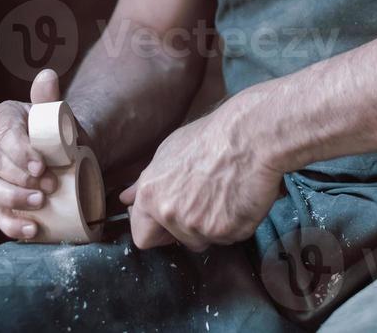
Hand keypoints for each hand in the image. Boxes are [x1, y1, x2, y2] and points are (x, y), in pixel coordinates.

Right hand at [0, 69, 63, 239]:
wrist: (60, 155)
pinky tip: (31, 230)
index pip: (4, 137)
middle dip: (20, 179)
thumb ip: (49, 97)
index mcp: (1, 120)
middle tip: (50, 187)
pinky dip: (11, 225)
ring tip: (40, 207)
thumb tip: (47, 76)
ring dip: (13, 201)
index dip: (20, 154)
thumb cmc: (56, 133)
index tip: (41, 167)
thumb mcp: (56, 115)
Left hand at [120, 93, 282, 251]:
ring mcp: (199, 226)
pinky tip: (239, 197)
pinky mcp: (227, 232)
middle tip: (206, 200)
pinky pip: (230, 237)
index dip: (158, 231)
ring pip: (206, 240)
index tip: (170, 221)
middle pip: (179, 240)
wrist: (249, 136)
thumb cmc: (210, 138)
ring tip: (225, 193)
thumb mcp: (167, 153)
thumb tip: (126, 199)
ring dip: (214, 225)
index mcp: (151, 196)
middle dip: (190, 228)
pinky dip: (235, 223)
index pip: (142, 237)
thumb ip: (145, 182)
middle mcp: (170, 214)